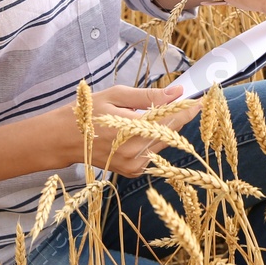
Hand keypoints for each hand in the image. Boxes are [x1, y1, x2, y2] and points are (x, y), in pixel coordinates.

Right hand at [60, 83, 202, 177]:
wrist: (63, 140)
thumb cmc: (87, 112)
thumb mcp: (116, 96)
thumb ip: (149, 96)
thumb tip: (176, 92)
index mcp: (132, 131)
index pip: (171, 120)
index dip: (189, 109)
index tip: (203, 99)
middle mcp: (135, 153)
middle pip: (171, 133)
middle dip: (180, 116)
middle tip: (188, 101)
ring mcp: (134, 166)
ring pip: (163, 143)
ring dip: (167, 128)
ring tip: (157, 113)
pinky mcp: (132, 172)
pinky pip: (153, 153)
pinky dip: (153, 140)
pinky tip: (142, 130)